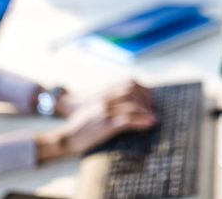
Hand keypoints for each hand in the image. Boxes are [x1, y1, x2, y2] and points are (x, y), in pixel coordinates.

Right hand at [34, 80, 155, 162]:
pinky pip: (128, 120)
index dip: (143, 90)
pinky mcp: (105, 125)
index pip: (129, 83)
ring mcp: (105, 111)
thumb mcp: (94, 108)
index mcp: (103, 93)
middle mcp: (105, 99)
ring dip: (146, 113)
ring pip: (133, 106)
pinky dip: (141, 122)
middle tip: (153, 110)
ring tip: (154, 119)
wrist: (67, 137)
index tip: (150, 99)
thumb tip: (127, 104)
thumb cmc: (81, 125)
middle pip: (133, 93)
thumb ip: (108, 102)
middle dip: (147, 101)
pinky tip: (149, 124)